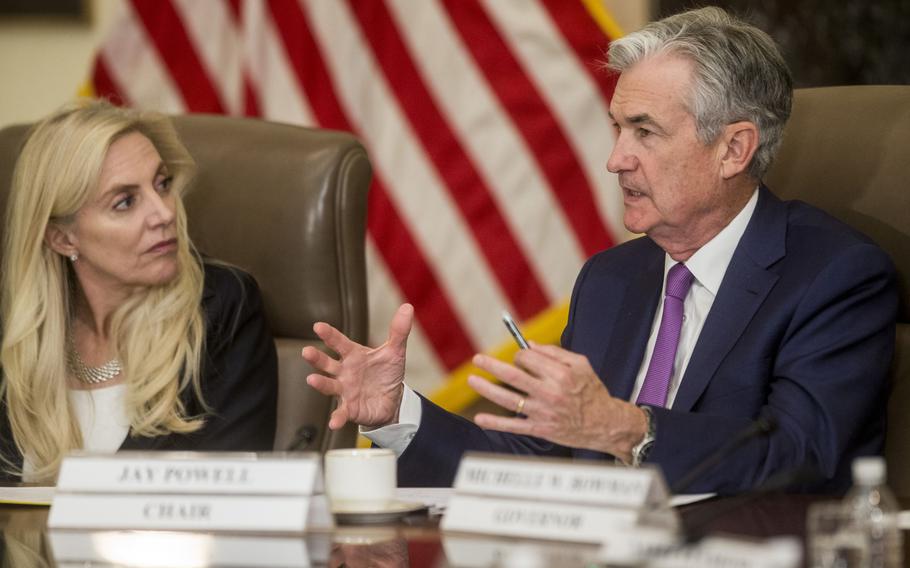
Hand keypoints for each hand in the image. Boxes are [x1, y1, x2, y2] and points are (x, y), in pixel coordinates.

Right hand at [303, 303, 412, 429]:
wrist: (392, 400)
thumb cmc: (386, 373)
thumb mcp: (395, 352)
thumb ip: (399, 331)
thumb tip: (408, 307)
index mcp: (353, 355)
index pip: (339, 342)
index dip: (329, 335)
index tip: (318, 326)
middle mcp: (344, 372)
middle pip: (327, 363)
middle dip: (317, 358)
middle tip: (306, 352)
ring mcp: (345, 390)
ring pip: (329, 386)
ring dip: (320, 384)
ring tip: (311, 380)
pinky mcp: (350, 408)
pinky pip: (341, 413)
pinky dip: (337, 417)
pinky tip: (333, 422)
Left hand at [468, 343, 647, 461]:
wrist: (605, 424)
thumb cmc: (592, 391)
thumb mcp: (581, 364)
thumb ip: (555, 352)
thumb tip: (528, 344)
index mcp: (560, 374)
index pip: (528, 358)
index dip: (519, 355)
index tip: (519, 357)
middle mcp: (550, 393)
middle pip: (513, 376)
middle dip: (492, 365)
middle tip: (477, 359)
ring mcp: (543, 412)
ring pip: (508, 399)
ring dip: (487, 389)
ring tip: (472, 380)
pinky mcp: (540, 429)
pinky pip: (514, 426)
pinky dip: (495, 423)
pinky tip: (479, 419)